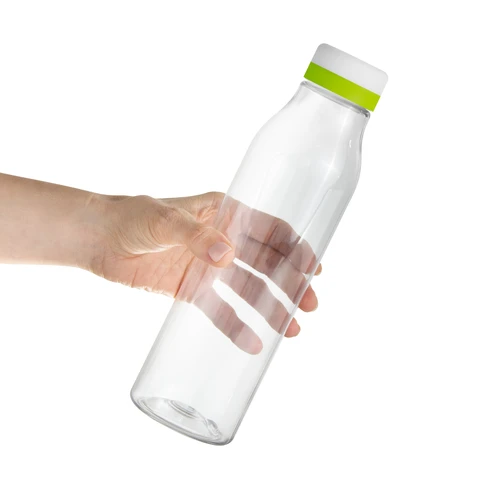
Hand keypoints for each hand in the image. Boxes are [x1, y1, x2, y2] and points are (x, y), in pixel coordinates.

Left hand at [90, 192, 320, 352]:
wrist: (99, 240)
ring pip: (248, 290)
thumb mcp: (164, 220)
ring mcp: (209, 268)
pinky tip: (252, 343)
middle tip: (309, 305)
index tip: (313, 269)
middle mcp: (223, 241)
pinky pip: (219, 310)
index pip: (269, 230)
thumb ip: (196, 235)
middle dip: (290, 283)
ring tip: (290, 330)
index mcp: (224, 214)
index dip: (294, 247)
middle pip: (266, 263)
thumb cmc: (132, 218)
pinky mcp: (192, 291)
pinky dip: (236, 326)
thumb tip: (228, 256)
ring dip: (270, 308)